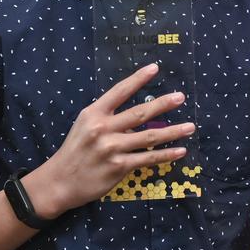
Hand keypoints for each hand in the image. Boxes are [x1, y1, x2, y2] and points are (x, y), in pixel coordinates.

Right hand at [26, 63, 193, 216]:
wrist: (60, 181)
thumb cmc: (75, 151)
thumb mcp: (85, 125)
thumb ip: (108, 117)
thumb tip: (137, 114)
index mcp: (94, 113)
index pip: (119, 91)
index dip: (138, 79)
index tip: (155, 68)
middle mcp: (103, 128)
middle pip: (140, 113)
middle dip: (163, 103)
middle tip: (181, 97)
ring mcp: (112, 148)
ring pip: (149, 137)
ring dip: (172, 131)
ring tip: (190, 126)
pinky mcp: (119, 167)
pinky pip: (148, 158)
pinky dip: (166, 155)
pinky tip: (180, 151)